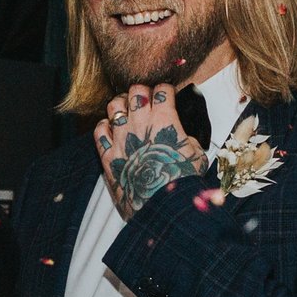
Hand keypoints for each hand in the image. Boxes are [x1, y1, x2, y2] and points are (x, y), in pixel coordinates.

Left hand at [93, 83, 205, 219]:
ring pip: (114, 104)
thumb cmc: (182, 182)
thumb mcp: (197, 155)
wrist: (163, 206)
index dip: (166, 91)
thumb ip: (187, 140)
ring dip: (122, 105)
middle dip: (143, 93)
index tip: (167, 96)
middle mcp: (140, 123)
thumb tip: (185, 138)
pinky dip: (104, 126)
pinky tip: (111, 131)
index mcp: (164, 119)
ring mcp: (121, 137)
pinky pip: (99, 130)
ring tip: (127, 112)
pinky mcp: (108, 155)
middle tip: (147, 101)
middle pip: (136, 91)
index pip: (162, 90)